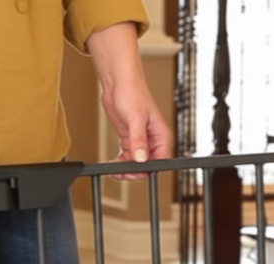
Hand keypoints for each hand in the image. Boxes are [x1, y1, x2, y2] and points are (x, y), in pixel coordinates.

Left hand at [87, 22, 173, 180]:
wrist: (118, 82)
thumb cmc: (133, 92)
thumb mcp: (136, 117)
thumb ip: (139, 140)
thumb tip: (142, 158)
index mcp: (161, 136)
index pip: (160, 161)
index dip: (148, 170)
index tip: (135, 171)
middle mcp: (152, 141)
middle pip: (147, 165)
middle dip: (135, 171)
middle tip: (122, 172)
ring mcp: (140, 141)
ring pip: (136, 163)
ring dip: (125, 168)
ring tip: (115, 169)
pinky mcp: (129, 140)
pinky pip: (126, 158)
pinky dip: (120, 162)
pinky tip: (113, 163)